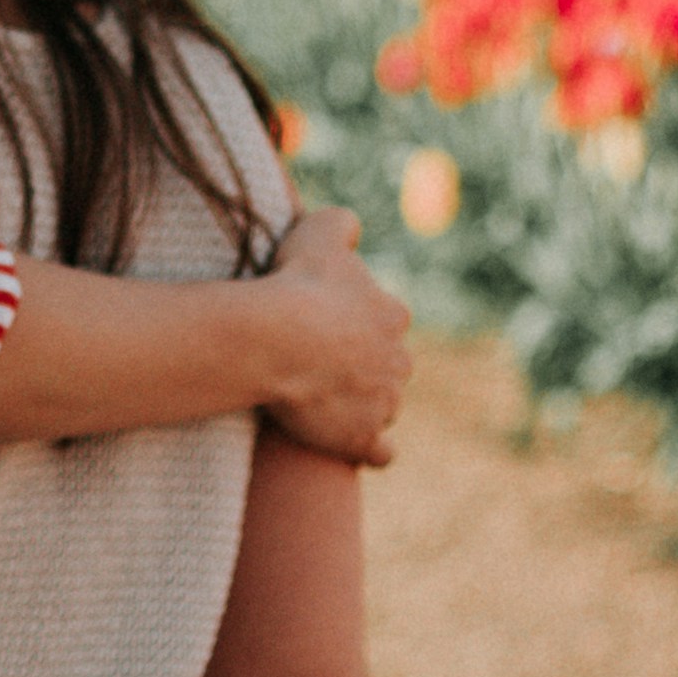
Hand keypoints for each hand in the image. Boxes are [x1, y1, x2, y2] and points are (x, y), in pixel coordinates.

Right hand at [260, 207, 408, 467]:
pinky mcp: (363, 438)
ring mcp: (384, 405)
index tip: (324, 324)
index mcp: (393, 316)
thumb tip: (352, 227)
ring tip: (320, 400)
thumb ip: (342, 224)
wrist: (278, 338)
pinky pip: (379, 452)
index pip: (386, 323)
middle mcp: (399, 363)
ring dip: (360, 405)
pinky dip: (369, 448)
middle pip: (387, 368)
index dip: (355, 324)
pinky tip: (348, 441)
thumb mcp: (320, 231)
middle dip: (363, 367)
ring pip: (382, 407)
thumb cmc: (297, 283)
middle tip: (318, 363)